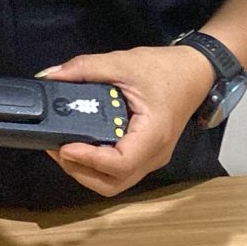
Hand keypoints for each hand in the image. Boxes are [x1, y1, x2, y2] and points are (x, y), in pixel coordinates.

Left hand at [36, 46, 216, 196]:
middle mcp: (154, 155)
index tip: (64, 146)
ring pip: (114, 182)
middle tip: (57, 149)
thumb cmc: (166, 68)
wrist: (196, 72)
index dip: (88, 160)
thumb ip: (85, 68)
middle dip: (80, 171)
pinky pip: (118, 171)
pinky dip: (96, 166)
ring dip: (86, 172)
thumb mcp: (123, 62)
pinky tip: (81, 145)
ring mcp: (151, 159)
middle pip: (112, 183)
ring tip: (64, 148)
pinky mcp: (145, 155)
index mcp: (153, 134)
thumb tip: (50, 76)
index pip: (119, 164)